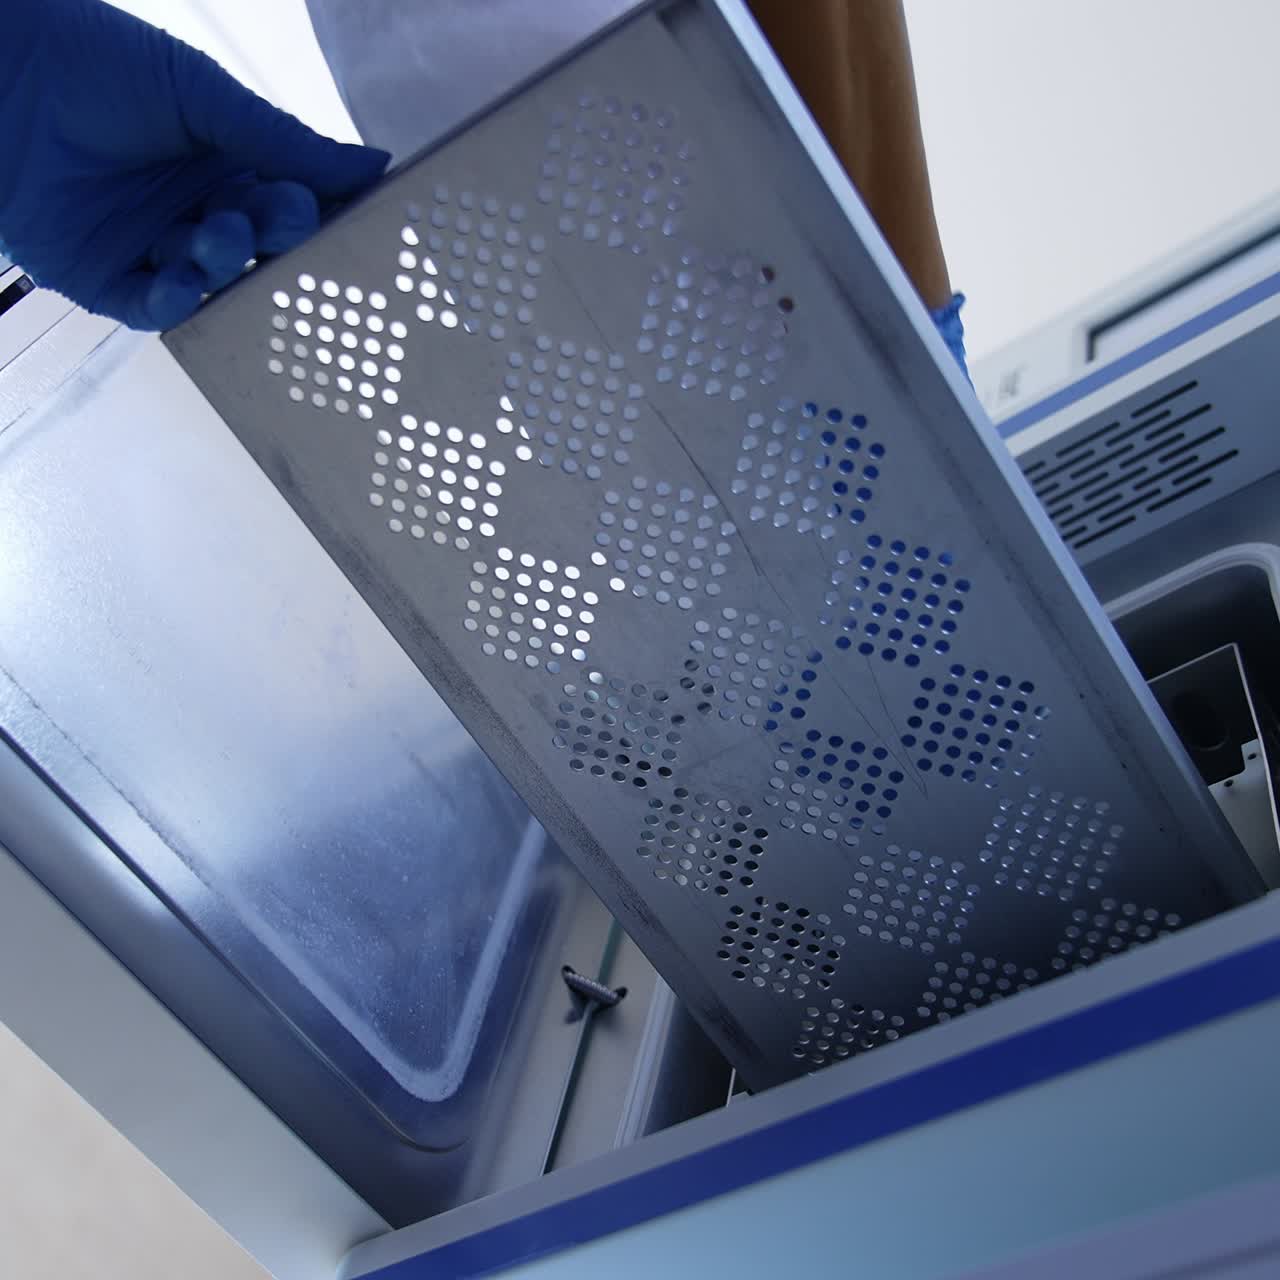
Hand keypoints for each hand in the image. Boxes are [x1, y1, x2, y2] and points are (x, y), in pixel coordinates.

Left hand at [0, 0, 388, 329]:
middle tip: (273, 225)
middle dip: (268, 241)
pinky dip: (172, 302)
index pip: (286, 206)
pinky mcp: (108, 282)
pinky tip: (181, 283)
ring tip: (213, 236)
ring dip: (220, 263)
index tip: (325, 210)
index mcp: (227, 171)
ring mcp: (154, 252)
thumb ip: (286, 141)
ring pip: (211, 281)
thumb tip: (373, 165)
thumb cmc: (97, 64)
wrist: (0, 69)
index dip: (307, 213)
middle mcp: (198, 217)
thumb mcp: (203, 95)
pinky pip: (153, 308)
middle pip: (256, 252)